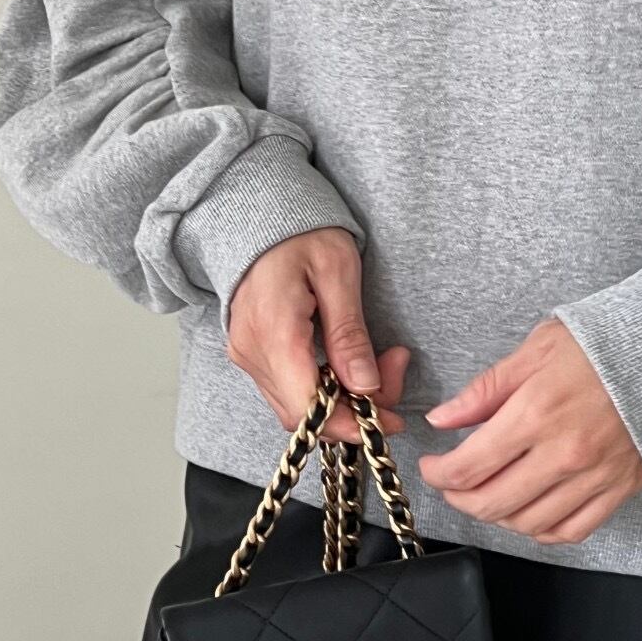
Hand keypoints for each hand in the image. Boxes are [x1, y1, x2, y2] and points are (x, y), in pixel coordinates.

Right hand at [228, 228, 408, 440]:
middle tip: (393, 374)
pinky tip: (348, 365)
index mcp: (273, 330)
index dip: (350, 422)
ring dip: (343, 400)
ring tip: (380, 364)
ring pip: (296, 406)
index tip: (388, 420)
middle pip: (303, 412)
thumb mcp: (338, 272)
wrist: (262, 218)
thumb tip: (366, 387)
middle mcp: (251, 351)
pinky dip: (324, 388)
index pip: (307, 404)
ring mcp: (247, 355)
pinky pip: (288, 389)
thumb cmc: (302, 234)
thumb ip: (350, 333)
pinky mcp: (252, 355)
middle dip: (355, 410)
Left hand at [418, 318, 641, 544]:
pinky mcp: (618, 489)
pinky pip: (570, 531)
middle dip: (459, 498)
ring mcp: (593, 477)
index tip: (433, 466)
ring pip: (527, 523)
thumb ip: (486, 389)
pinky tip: (528, 512)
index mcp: (536, 413)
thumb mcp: (537, 349)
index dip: (439, 474)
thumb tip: (442, 419)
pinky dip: (541, 530)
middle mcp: (563, 454)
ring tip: (488, 494)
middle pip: (492, 503)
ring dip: (497, 516)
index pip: (468, 467)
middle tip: (452, 484)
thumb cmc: (602, 345)